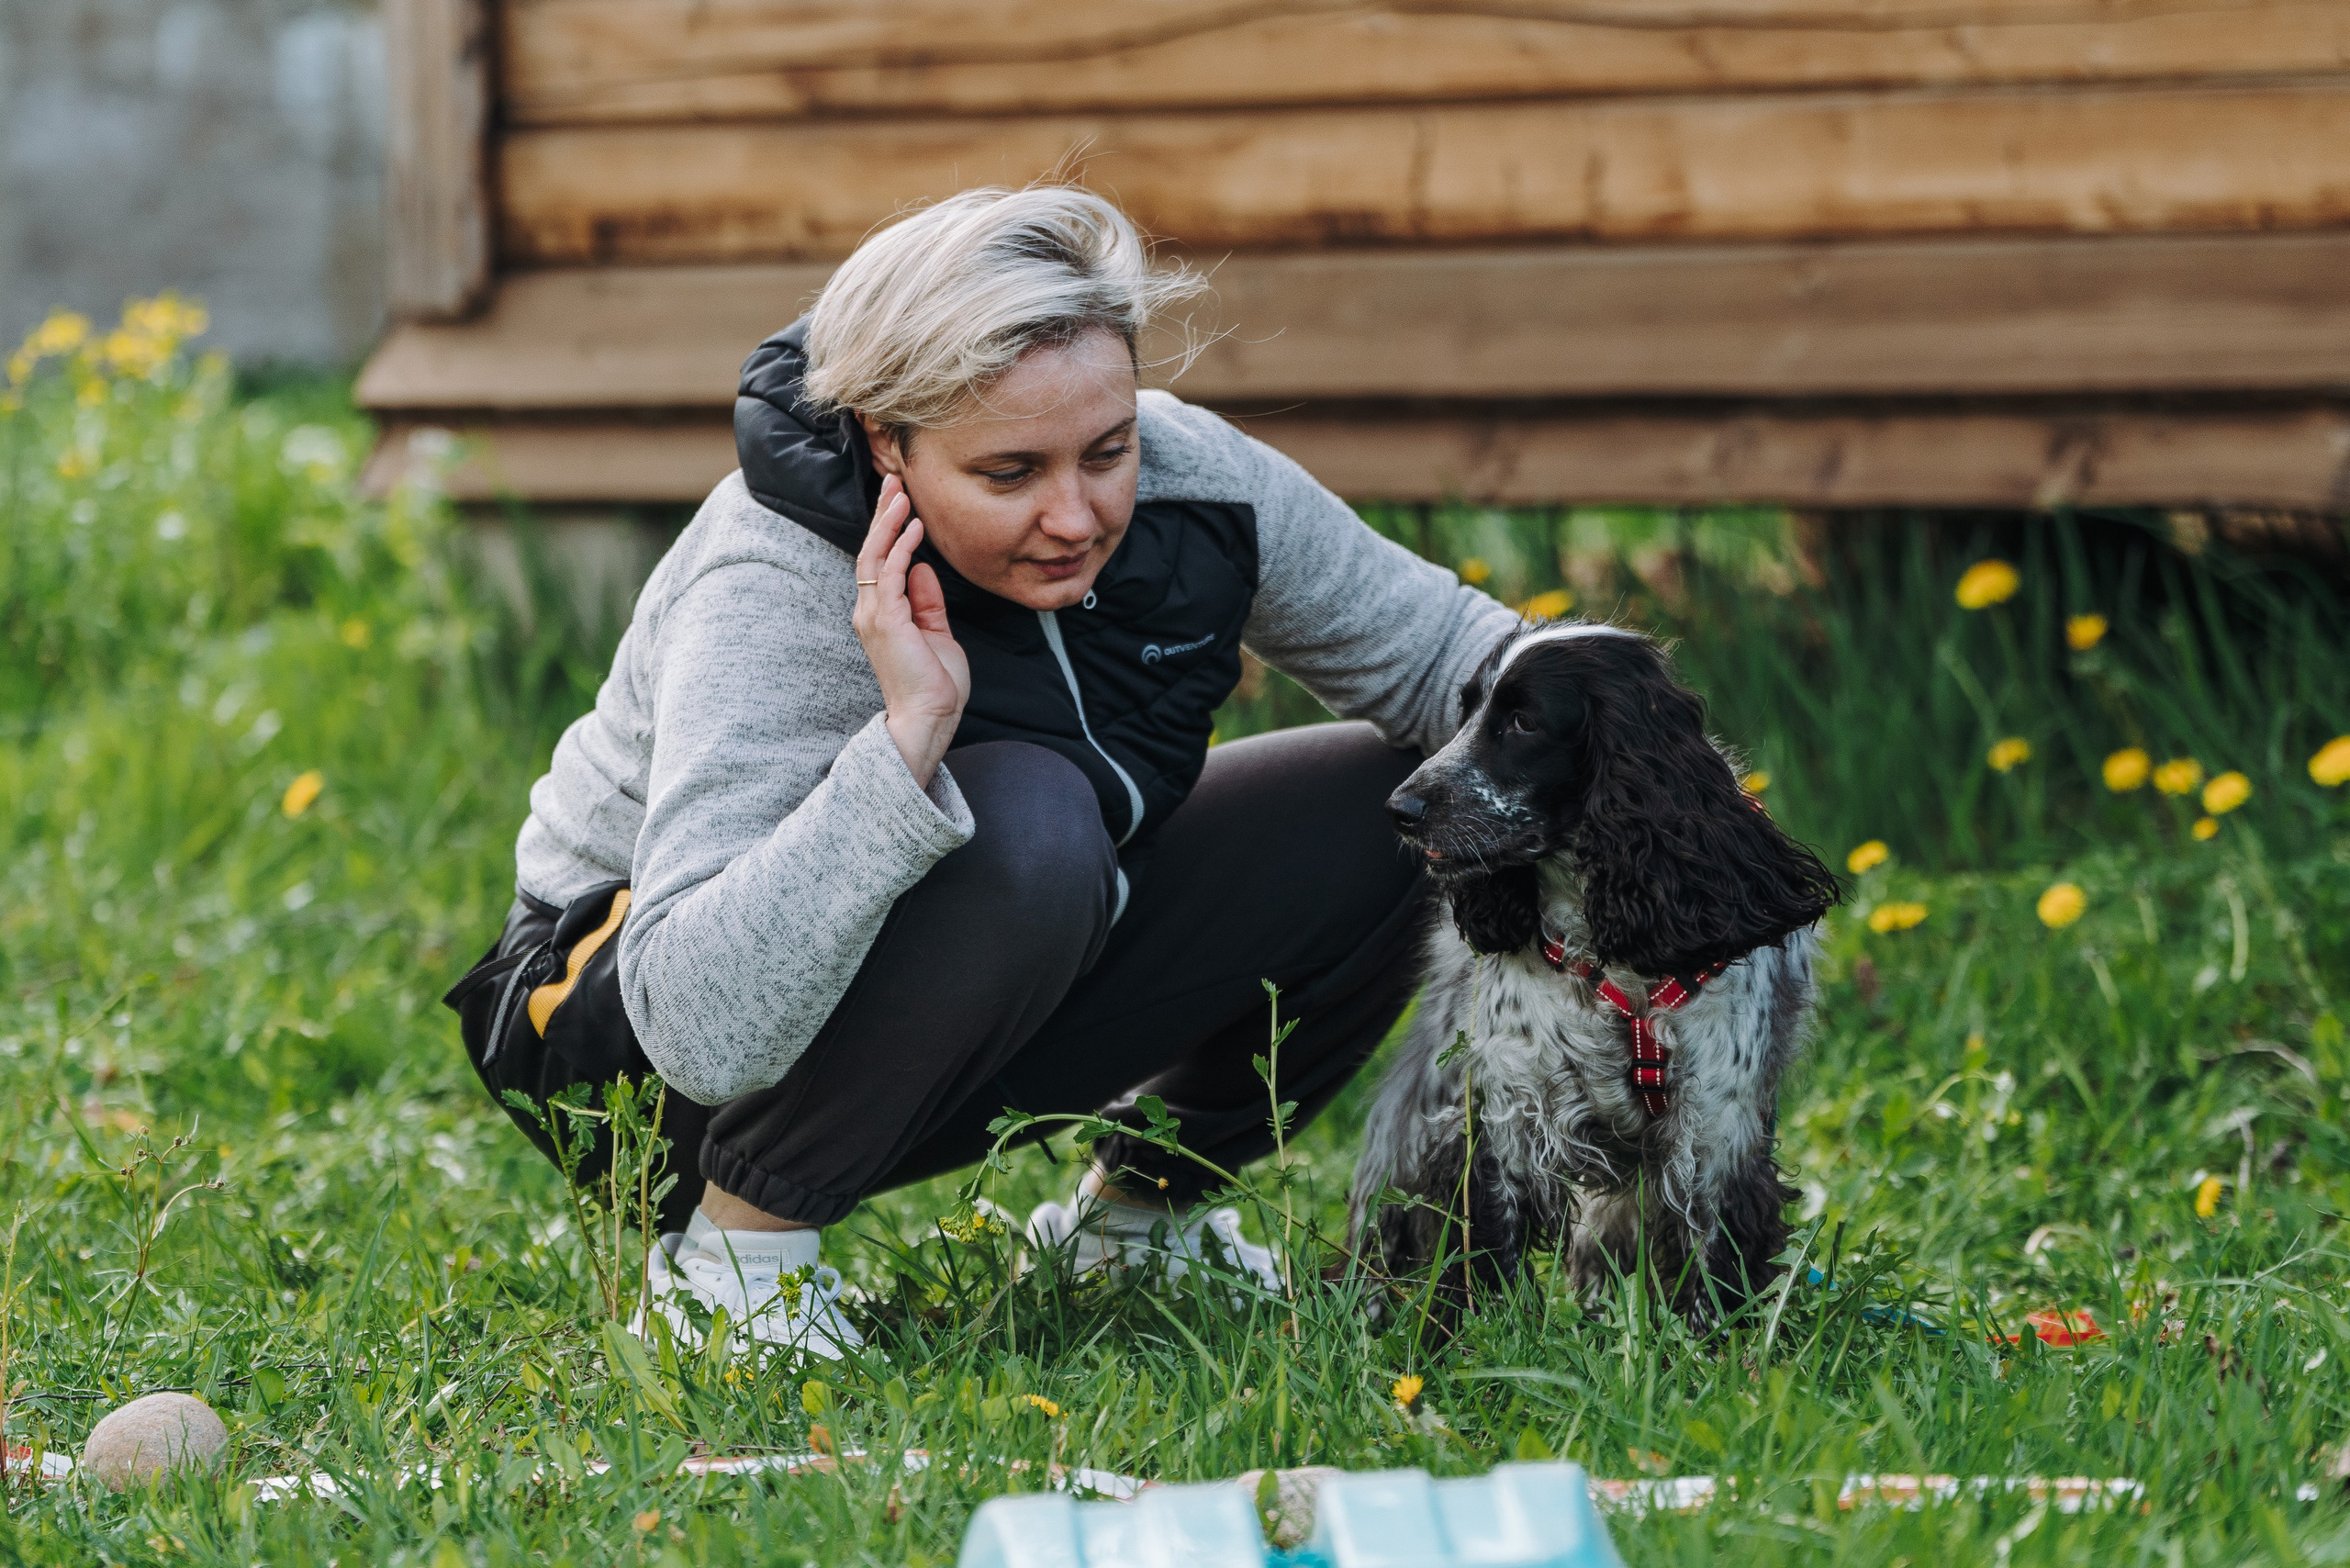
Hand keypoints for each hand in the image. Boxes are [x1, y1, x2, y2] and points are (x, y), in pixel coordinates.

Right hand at [852, 475, 969, 788]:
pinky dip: (900, 546)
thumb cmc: (934, 684)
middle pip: (871, 550)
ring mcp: (874, 614)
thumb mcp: (936, 634)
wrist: (929, 719)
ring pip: (875, 555)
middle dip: (882, 514)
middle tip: (893, 480)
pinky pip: (889, 573)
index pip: (879, 561)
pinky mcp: (886, 620)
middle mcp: (870, 610)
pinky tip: (914, 526)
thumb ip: (927, 602)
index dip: (888, 529)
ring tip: (900, 492)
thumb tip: (922, 569)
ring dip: (888, 521)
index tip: (901, 501)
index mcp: (881, 614)